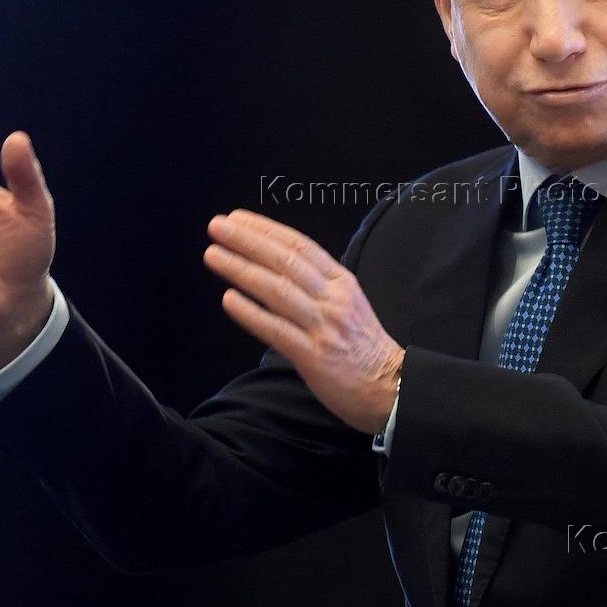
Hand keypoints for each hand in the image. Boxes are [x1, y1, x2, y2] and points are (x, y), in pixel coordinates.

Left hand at [204, 209, 403, 433]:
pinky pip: (277, 330)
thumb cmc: (365, 348)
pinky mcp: (315, 356)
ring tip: (213, 255)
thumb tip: (279, 270)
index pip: (300, 246)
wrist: (393, 388)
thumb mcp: (349, 304)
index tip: (238, 218)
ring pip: (277, 289)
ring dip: (241, 269)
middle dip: (247, 240)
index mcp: (342, 282)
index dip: (266, 230)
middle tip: (217, 226)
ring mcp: (324, 326)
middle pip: (285, 261)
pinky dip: (251, 313)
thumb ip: (318, 287)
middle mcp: (333, 299)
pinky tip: (229, 300)